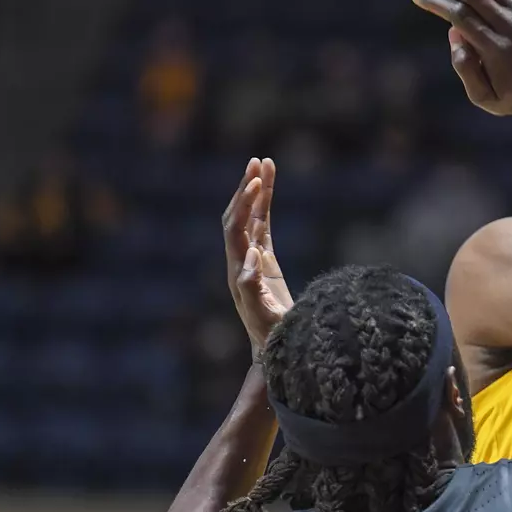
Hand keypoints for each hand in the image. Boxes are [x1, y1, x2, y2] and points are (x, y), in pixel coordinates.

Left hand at [222, 158, 291, 358]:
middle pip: (238, 216)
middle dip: (246, 189)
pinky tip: (271, 187)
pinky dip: (267, 205)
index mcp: (238, 271)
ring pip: (250, 217)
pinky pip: (264, 226)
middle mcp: (240, 260)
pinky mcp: (266, 261)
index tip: (257, 184)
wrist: (275, 349)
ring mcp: (252, 259)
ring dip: (256, 191)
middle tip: (257, 162)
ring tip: (265, 163)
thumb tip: (252, 257)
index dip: (245, 205)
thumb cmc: (272, 336)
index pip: (237, 228)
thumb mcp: (263, 314)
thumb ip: (252, 287)